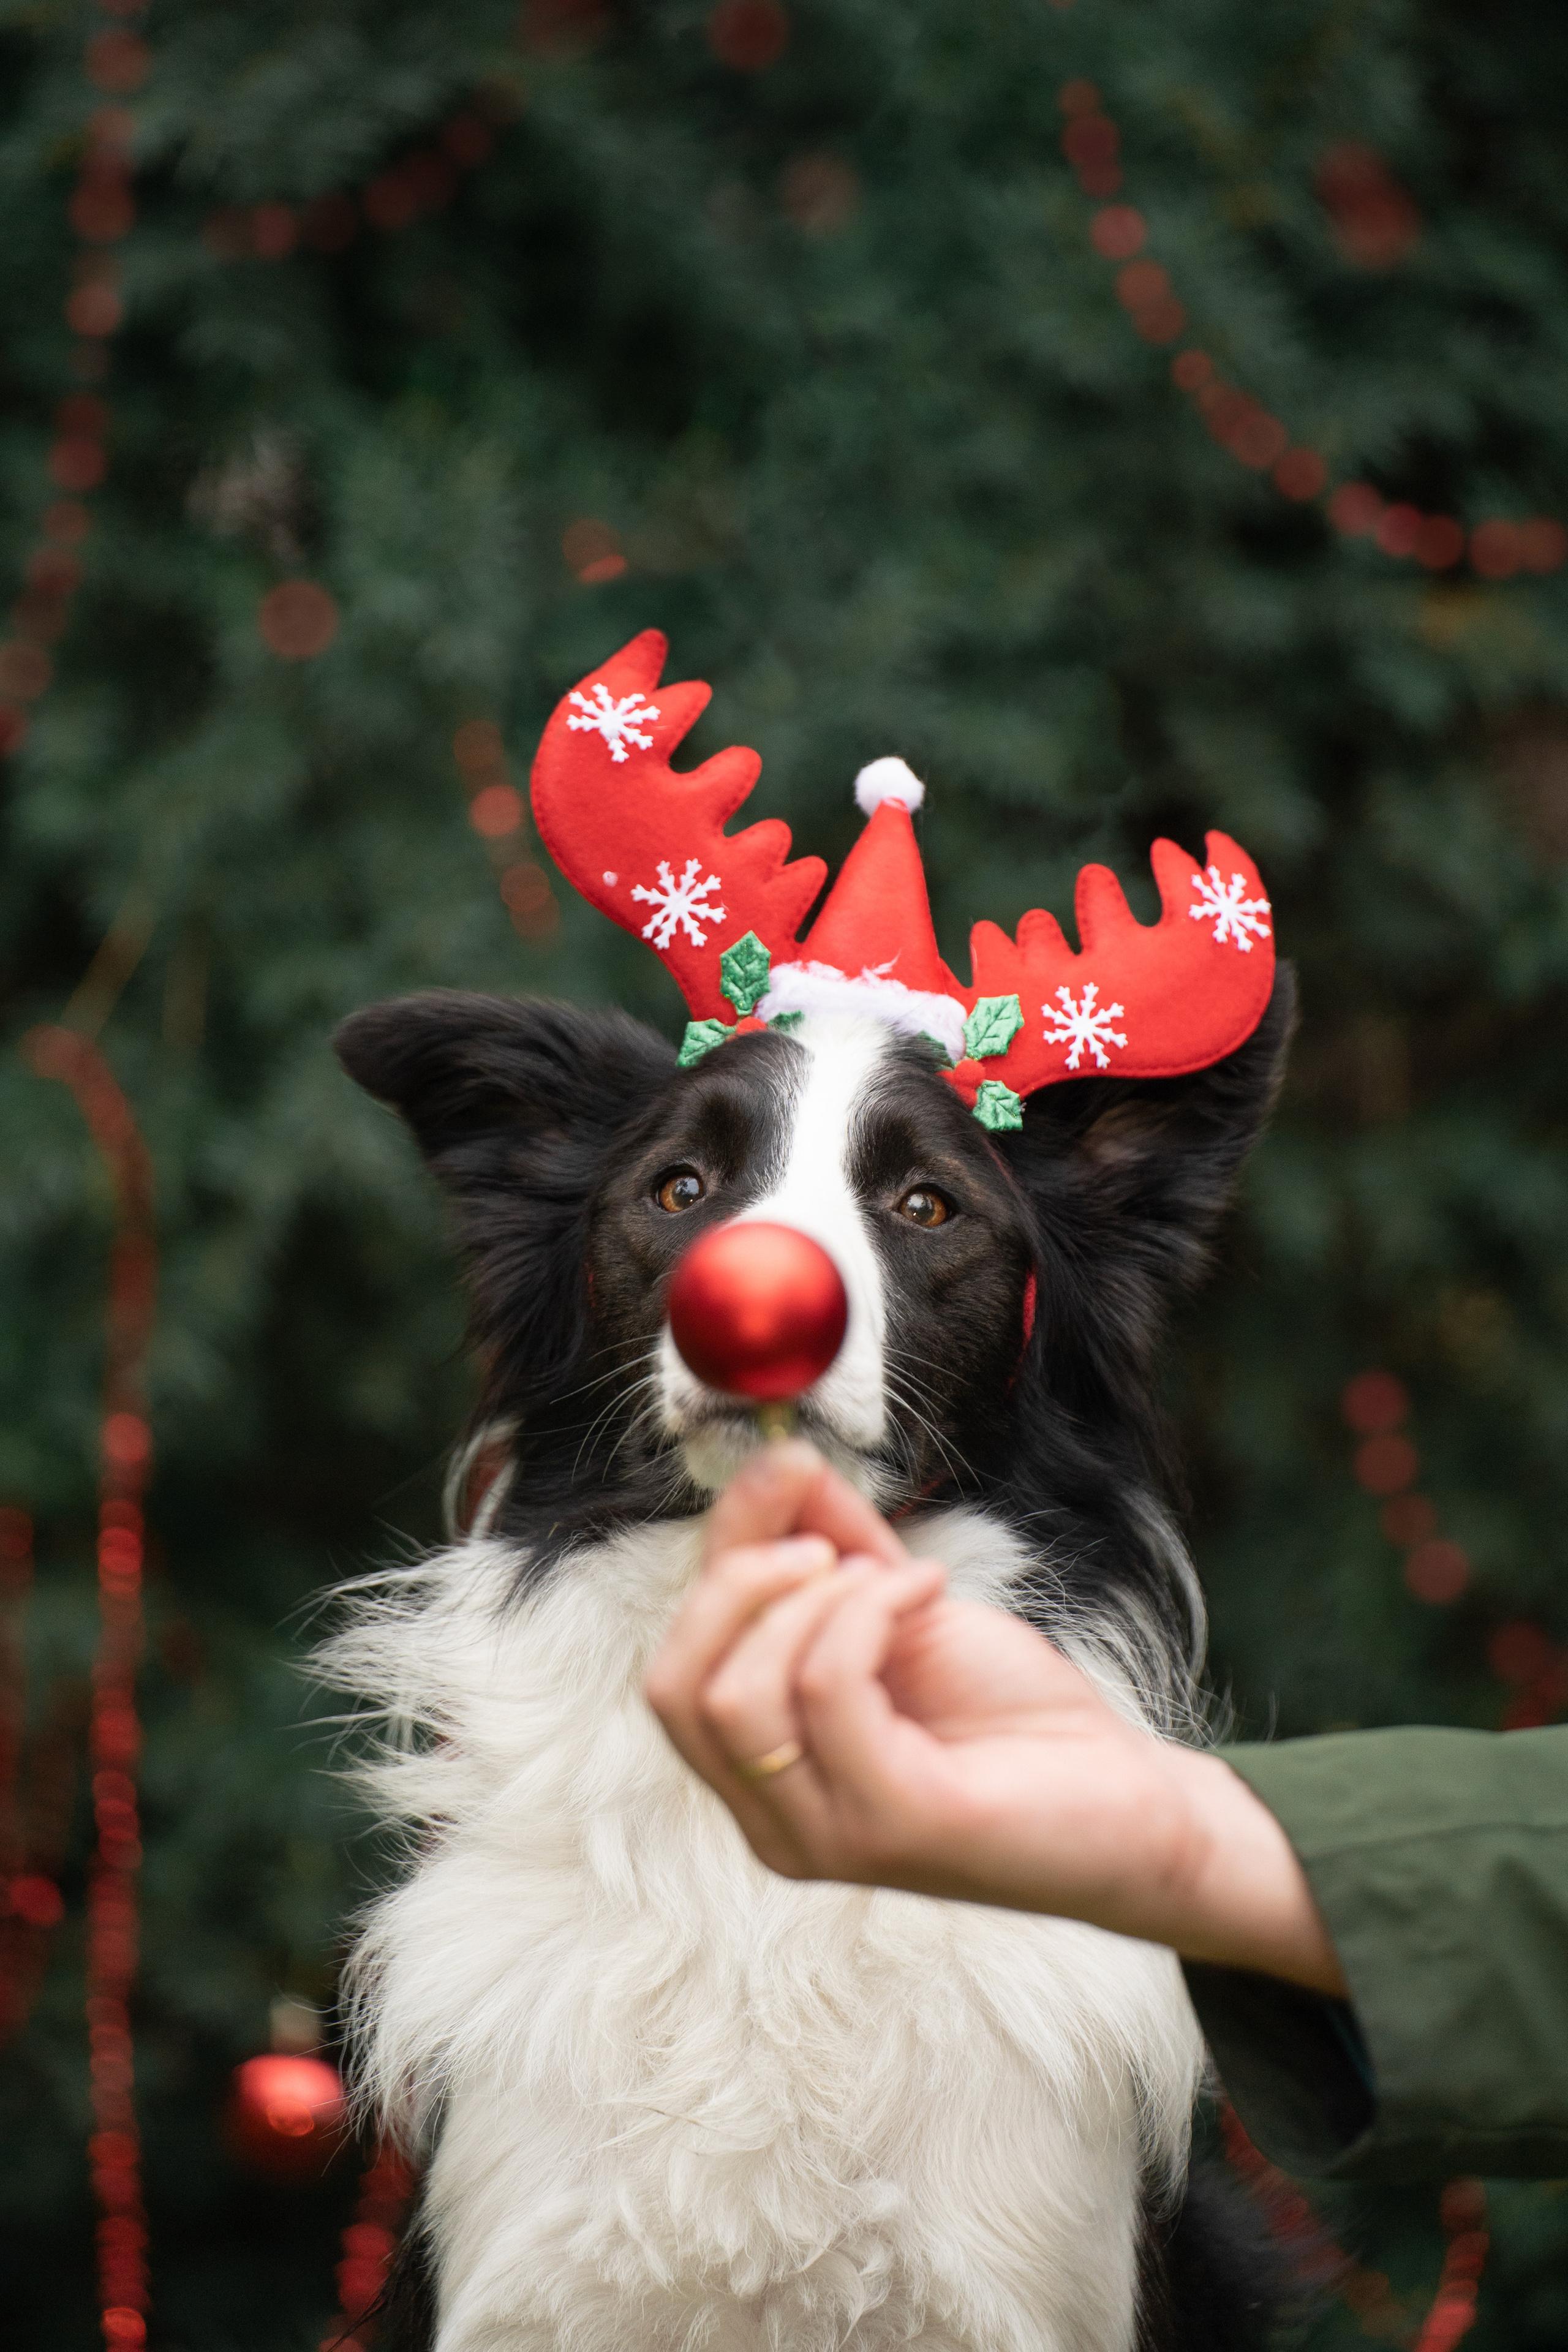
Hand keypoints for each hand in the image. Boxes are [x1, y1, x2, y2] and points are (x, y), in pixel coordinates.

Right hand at [645, 1441, 1345, 1996]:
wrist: (1130, 1798)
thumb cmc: (1015, 1713)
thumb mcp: (899, 1610)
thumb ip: (831, 1547)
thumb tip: (779, 1461)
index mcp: (763, 1777)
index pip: (675, 1672)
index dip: (715, 1562)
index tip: (786, 1482)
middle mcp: (775, 1821)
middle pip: (676, 1688)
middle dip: (740, 1582)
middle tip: (828, 1543)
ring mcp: (826, 1835)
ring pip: (737, 1693)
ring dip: (815, 1600)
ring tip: (895, 1576)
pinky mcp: (892, 1827)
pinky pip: (828, 1689)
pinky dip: (871, 1610)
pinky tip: (928, 1590)